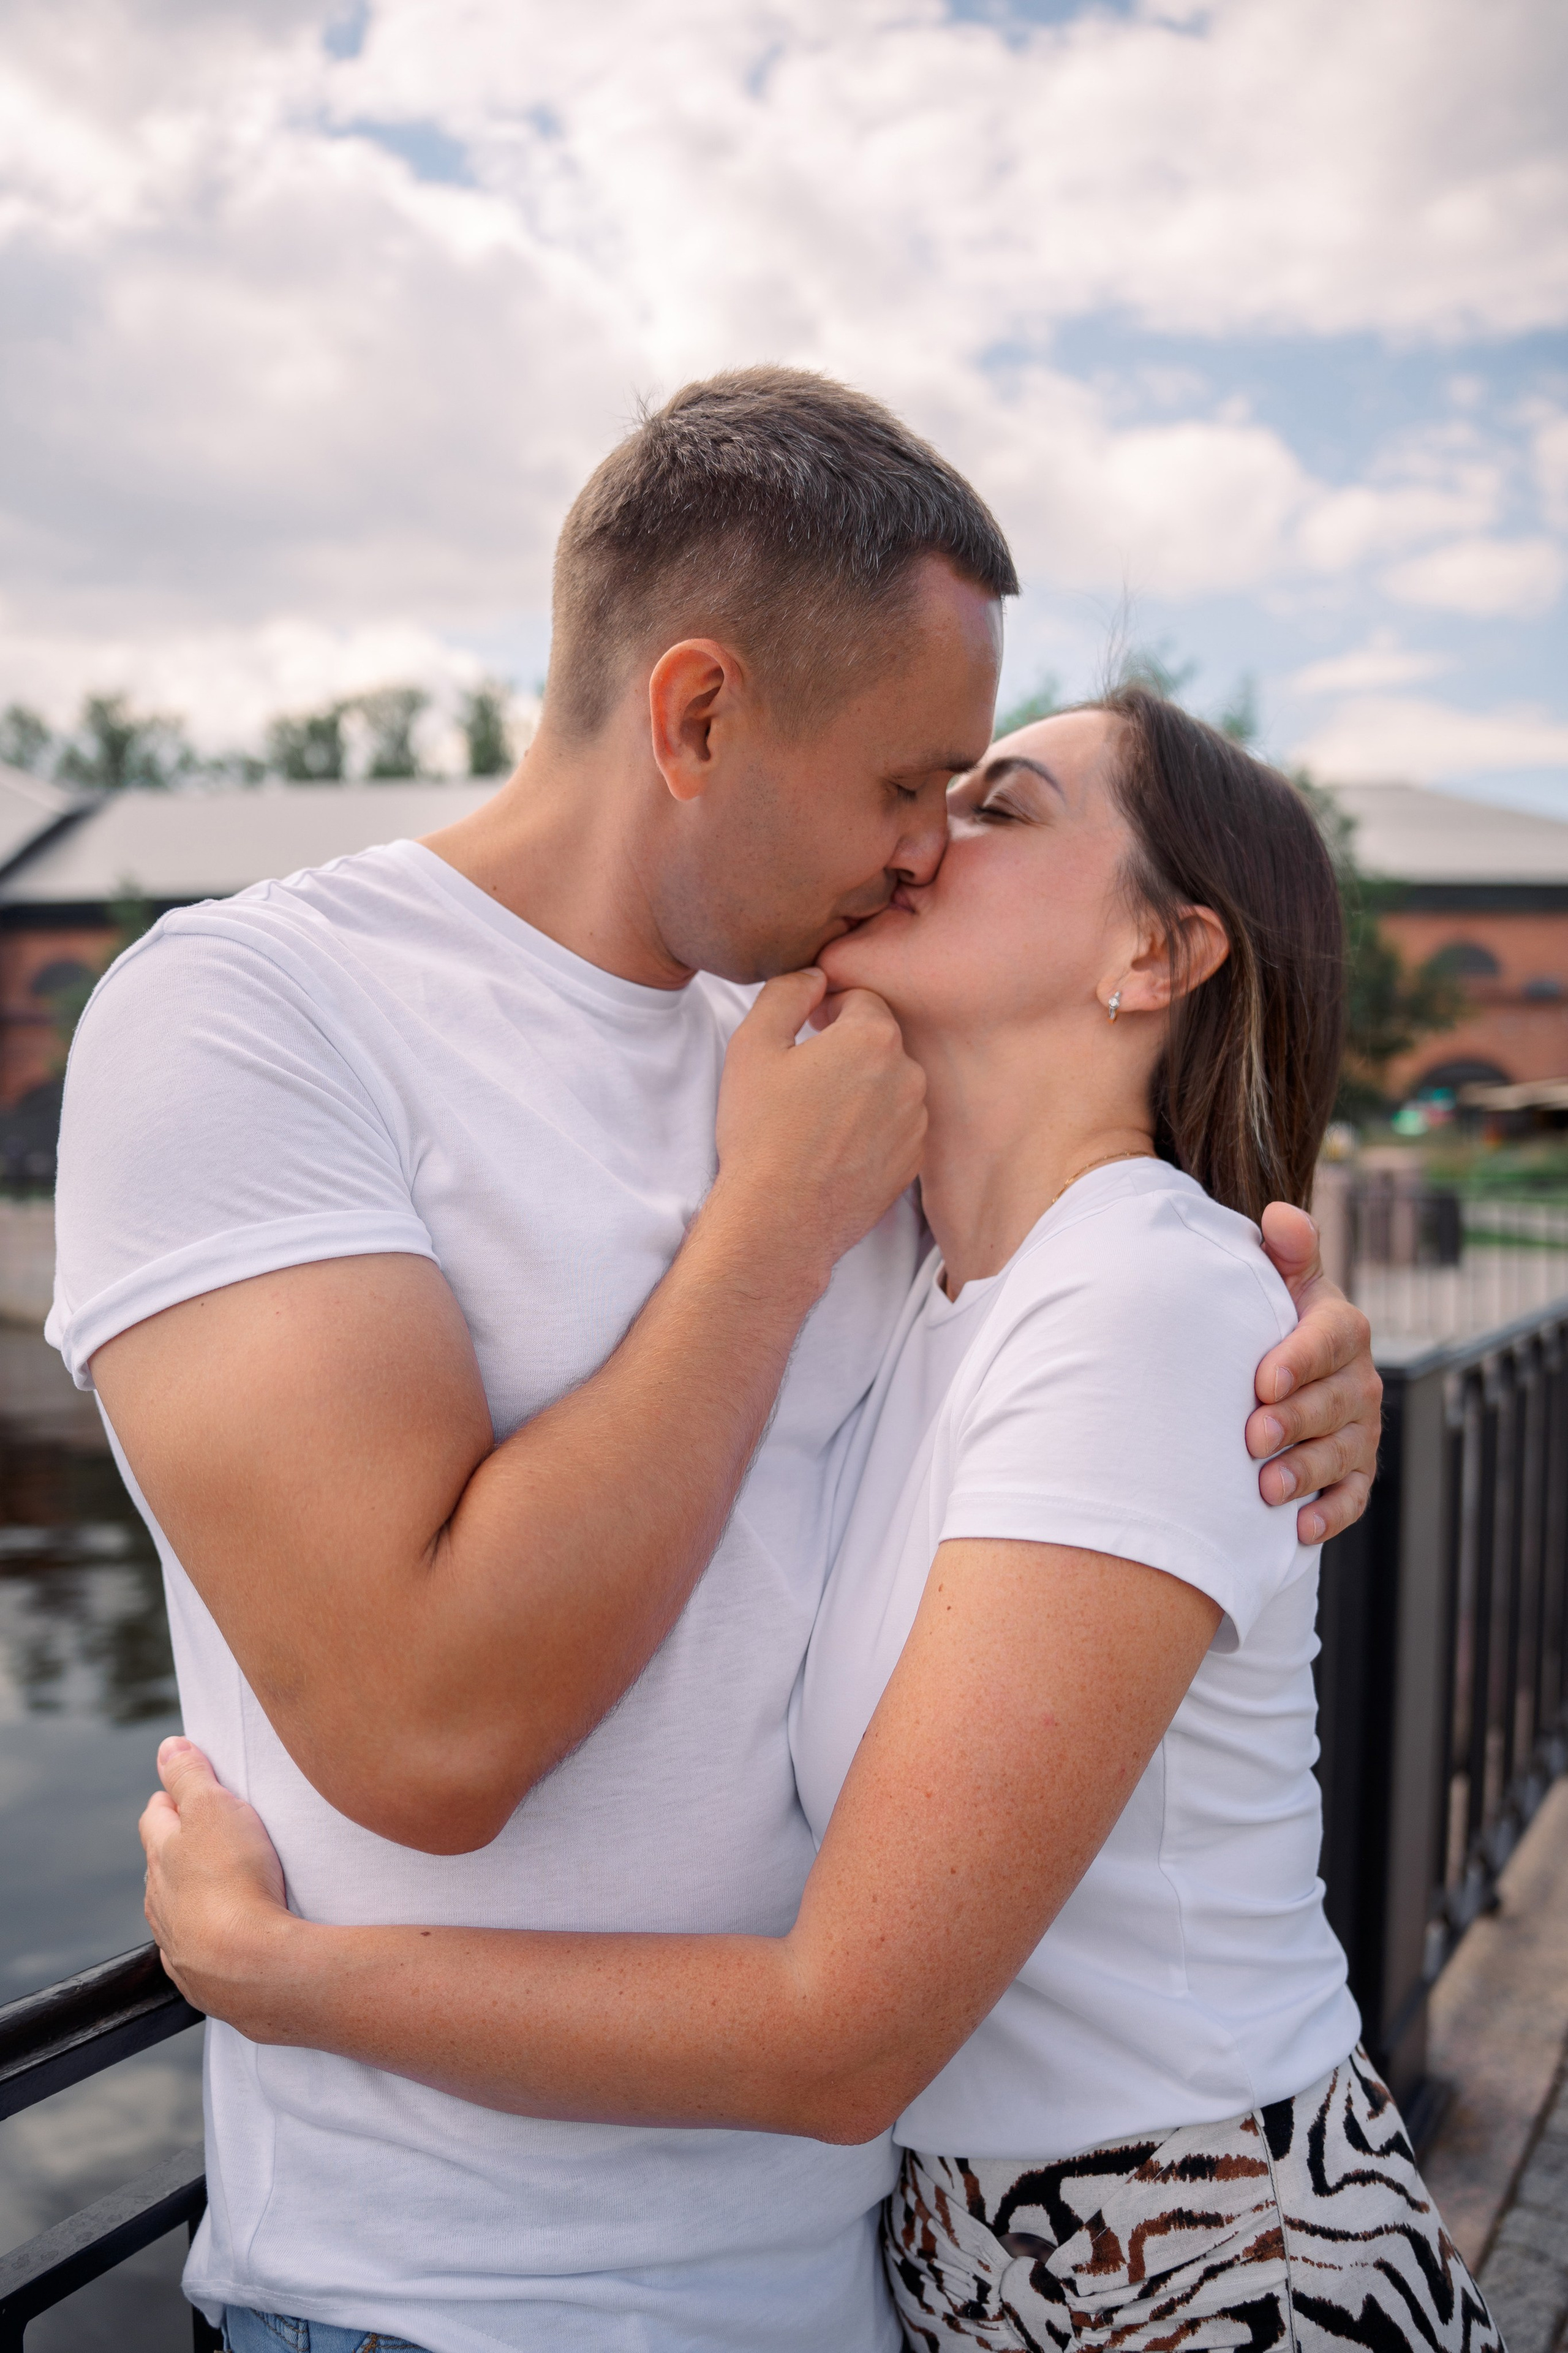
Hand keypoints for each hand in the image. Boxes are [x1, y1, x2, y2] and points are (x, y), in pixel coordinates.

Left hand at [140, 1737, 295, 2035]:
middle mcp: (160, 1898)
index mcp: (161, 1854)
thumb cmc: (235, 1881)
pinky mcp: (200, 1975)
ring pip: (178, 1905)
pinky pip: (198, 1946)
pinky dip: (211, 1933)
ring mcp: (177, 1939)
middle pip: (164, 1862)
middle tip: (219, 1830)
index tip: (196, 1789)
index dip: (174, 1797)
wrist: (253, 1967)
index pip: (156, 1815)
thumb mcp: (214, 1808)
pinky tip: (232, 1931)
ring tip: (231, 1881)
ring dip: (197, 1891)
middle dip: (184, 1844)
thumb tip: (167, 1747)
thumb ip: (189, 1776)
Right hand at [713, 970, 926, 1282]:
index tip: (806, 1030)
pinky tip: (834, 1144)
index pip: (861, 999)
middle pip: (880, 1041)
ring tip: (818, 1115)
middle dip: (848, 1048)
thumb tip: (815, 977)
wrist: (780, 1220)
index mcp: (873, 1037)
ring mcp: (914, 1122)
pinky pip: (895, 1126)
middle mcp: (908, 1075)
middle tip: (805, 1075)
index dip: (829, 1010)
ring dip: (863, 1088)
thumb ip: (787, 992)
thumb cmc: (761, 1133)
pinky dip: (872, 1127)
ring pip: (890, 1084)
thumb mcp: (752, 1045)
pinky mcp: (912, 1162)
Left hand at [1250, 1203, 1380, 1543]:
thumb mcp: (1277, 1280)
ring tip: (1267, 1489)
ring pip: (1342, 1455)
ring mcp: (1359, 1429)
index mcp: (1340, 1329)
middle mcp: (1358, 1380)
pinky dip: (1329, 1514)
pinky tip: (1300, 1529)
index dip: (1298, 1361)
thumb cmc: (1267, 1317)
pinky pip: (1351, 1497)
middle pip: (1334, 1404)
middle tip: (1251, 1437)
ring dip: (1306, 1472)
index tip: (1261, 1380)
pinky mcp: (1353, 1472)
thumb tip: (1279, 1217)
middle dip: (1295, 1422)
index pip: (1327, 1341)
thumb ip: (1284, 1251)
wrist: (1274, 1367)